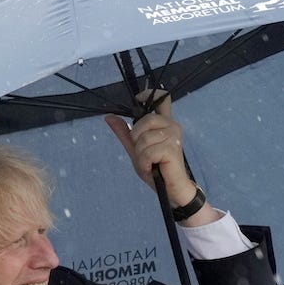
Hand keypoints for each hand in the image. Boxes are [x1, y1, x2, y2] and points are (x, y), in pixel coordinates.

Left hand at [103, 91, 199, 208]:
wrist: (170, 189)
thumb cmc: (156, 169)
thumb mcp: (135, 149)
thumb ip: (124, 133)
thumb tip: (109, 116)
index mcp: (164, 123)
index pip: (162, 99)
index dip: (148, 95)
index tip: (138, 99)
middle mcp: (172, 125)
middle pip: (144, 120)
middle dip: (137, 139)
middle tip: (145, 154)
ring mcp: (174, 135)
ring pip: (143, 139)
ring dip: (141, 156)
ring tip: (151, 163)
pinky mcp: (172, 148)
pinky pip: (147, 152)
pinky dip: (145, 163)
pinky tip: (153, 168)